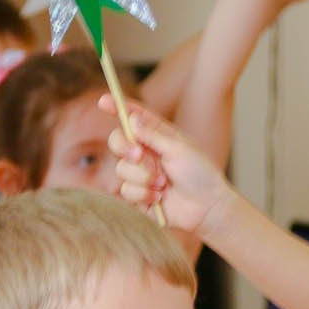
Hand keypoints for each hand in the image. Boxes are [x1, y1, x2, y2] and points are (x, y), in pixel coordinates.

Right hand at [108, 97, 235, 235]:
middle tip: (140, 155)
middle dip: (125, 148)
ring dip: (143, 176)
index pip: (134, 117)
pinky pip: (125, 190)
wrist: (205, 207)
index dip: (117, 107)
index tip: (103, 101)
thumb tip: (131, 119)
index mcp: (157, 135)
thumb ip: (153, 135)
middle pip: (117, 141)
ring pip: (121, 168)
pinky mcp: (136, 195)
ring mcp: (139, 174)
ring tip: (164, 184)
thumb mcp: (179, 149)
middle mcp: (145, 152)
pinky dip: (143, 194)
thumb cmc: (199, 174)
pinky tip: (159, 198)